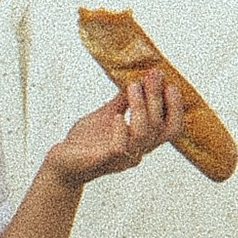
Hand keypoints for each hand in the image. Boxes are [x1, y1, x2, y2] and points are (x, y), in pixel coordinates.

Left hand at [44, 71, 184, 186]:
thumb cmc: (85, 141)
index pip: (171, 128)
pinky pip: (121, 148)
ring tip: (132, 87)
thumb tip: (138, 79)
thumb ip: (123, 102)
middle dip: (157, 98)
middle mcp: (138, 151)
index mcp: (142, 141)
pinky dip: (121, 130)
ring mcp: (123, 158)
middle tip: (152, 75)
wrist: (62, 162)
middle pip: (160, 127)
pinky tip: (117, 116)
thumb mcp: (107, 115)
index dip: (176, 107)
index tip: (170, 83)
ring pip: (143, 135)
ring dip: (140, 108)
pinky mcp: (105, 161)